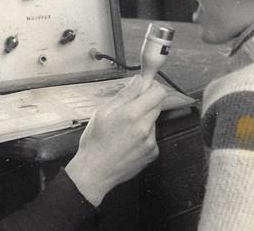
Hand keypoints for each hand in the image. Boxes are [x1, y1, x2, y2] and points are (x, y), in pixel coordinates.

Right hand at [65, 76, 166, 205]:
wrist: (95, 173)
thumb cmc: (94, 142)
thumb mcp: (102, 113)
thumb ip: (124, 95)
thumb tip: (139, 80)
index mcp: (132, 114)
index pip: (158, 92)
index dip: (152, 86)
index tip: (144, 87)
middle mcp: (145, 128)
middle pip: (157, 105)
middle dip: (146, 102)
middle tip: (129, 108)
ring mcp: (151, 142)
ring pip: (153, 120)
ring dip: (143, 119)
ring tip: (124, 130)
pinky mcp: (153, 153)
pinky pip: (152, 136)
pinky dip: (143, 135)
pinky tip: (128, 142)